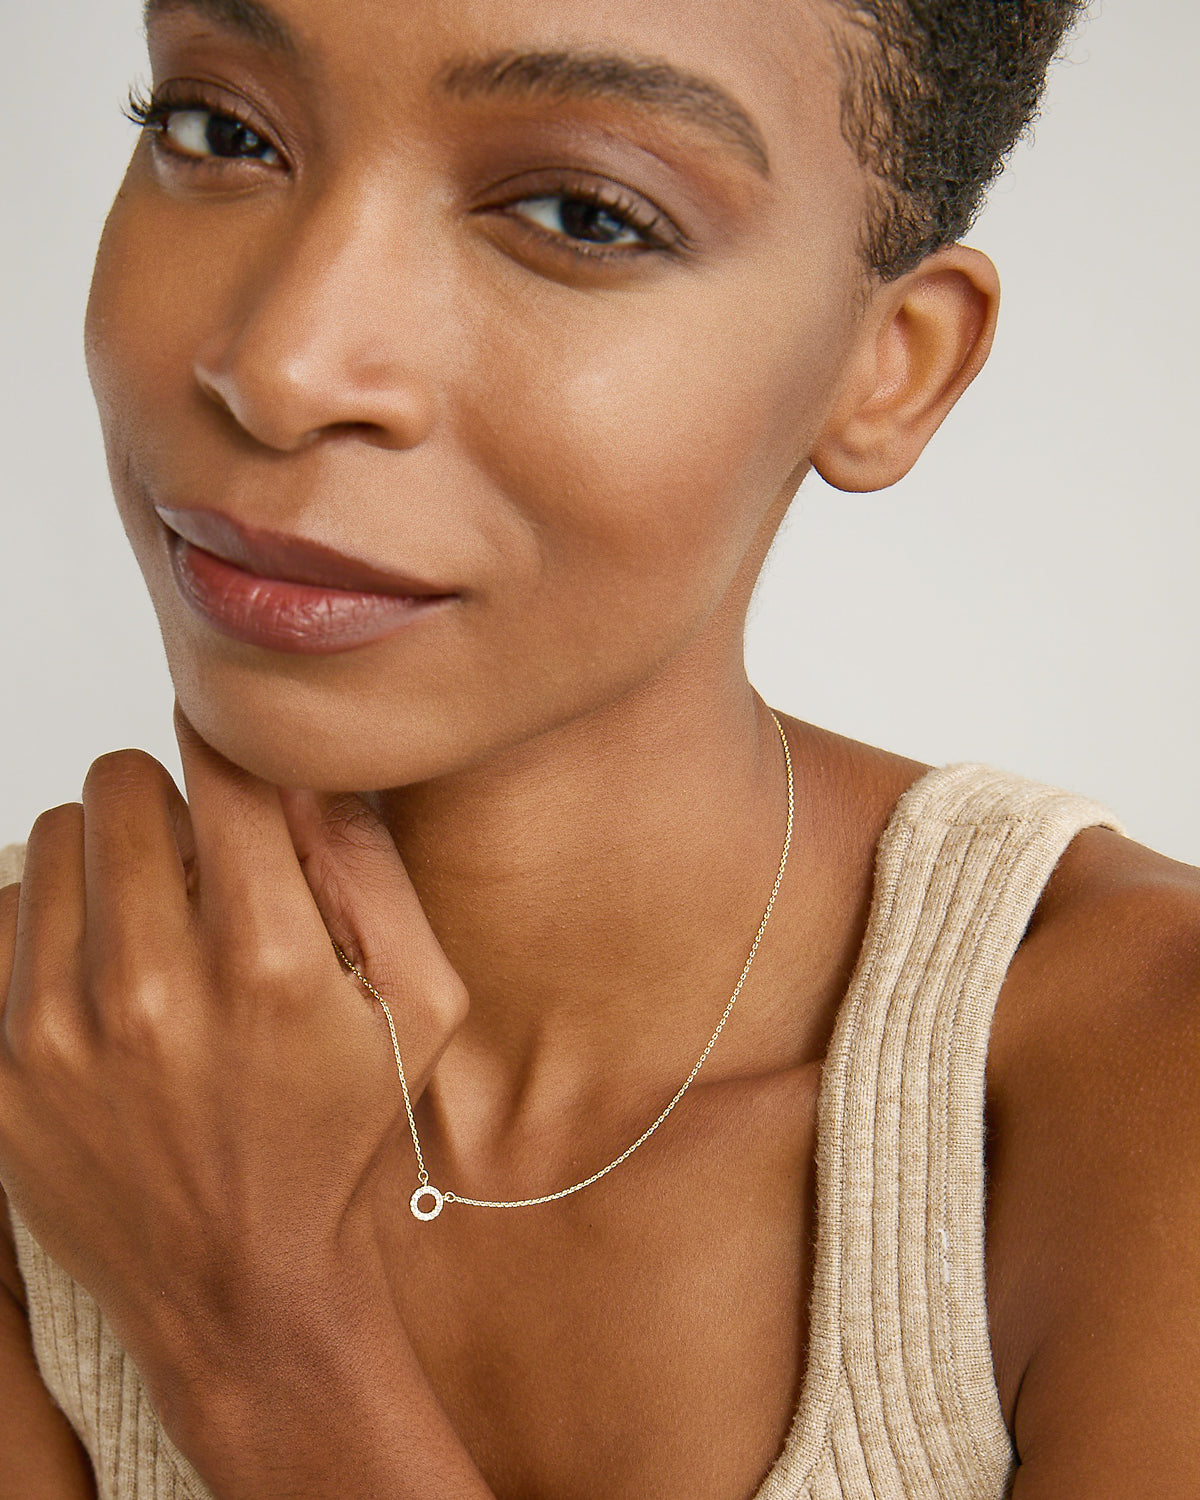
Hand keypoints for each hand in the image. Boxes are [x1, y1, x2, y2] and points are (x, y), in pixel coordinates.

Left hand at [0, 705, 467, 1410]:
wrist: (244, 1283)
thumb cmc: (342, 1135)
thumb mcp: (424, 1006)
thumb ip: (374, 871)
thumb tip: (306, 768)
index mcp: (272, 964)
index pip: (222, 770)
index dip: (231, 746)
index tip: (233, 756)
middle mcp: (153, 990)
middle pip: (120, 784)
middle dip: (166, 799)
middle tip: (197, 854)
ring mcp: (60, 1033)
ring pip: (56, 840)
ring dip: (107, 857)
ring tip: (150, 917)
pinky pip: (1, 919)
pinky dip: (52, 926)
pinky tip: (100, 973)